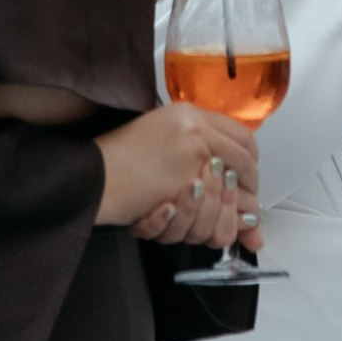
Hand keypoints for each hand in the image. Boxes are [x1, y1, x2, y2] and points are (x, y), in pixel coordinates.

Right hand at [99, 101, 258, 241]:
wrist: (90, 176)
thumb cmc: (118, 160)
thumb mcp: (160, 139)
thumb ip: (196, 153)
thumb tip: (232, 182)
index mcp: (191, 115)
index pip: (244, 138)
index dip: (251, 165)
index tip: (247, 183)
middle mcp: (196, 130)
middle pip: (246, 165)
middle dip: (247, 196)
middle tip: (245, 216)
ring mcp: (192, 155)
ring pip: (232, 193)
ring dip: (223, 215)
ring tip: (210, 225)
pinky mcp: (184, 183)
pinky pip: (211, 213)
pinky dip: (201, 224)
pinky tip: (181, 219)